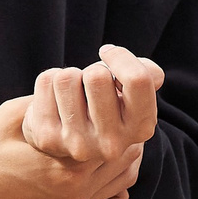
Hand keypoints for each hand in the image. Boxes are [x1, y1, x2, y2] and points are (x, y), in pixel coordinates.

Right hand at [0, 96, 142, 198]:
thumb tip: (75, 85)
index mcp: (66, 163)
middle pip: (125, 156)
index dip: (114, 110)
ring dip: (124, 159)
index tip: (109, 95)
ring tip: (115, 136)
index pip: (113, 132)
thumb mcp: (11, 116)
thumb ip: (47, 101)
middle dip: (122, 130)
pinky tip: (113, 184)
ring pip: (121, 183)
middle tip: (115, 112)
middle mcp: (75, 190)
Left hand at [23, 45, 164, 165]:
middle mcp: (113, 143)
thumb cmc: (105, 105)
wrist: (68, 139)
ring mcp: (79, 144)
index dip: (120, 57)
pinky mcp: (48, 139)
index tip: (108, 54)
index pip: (138, 79)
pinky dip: (48, 83)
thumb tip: (151, 74)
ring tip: (73, 95)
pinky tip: (56, 102)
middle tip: (90, 85)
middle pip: (97, 76)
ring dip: (69, 76)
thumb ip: (148, 76)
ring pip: (67, 77)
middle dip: (92, 70)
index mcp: (141, 128)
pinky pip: (46, 82)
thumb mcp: (132, 94)